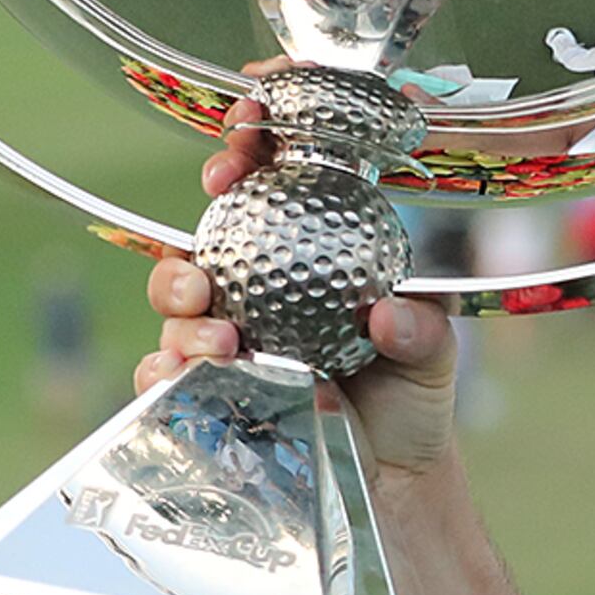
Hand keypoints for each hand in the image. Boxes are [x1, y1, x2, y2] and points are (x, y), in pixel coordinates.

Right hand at [132, 91, 463, 479]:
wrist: (394, 478)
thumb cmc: (409, 398)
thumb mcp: (432, 352)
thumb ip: (422, 326)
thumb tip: (389, 316)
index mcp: (307, 254)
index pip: (274, 179)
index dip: (257, 139)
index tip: (255, 115)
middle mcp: (256, 286)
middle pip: (214, 220)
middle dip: (212, 193)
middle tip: (225, 181)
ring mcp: (223, 335)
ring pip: (177, 296)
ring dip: (182, 291)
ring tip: (220, 326)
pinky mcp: (201, 391)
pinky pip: (162, 372)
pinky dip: (164, 367)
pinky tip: (185, 372)